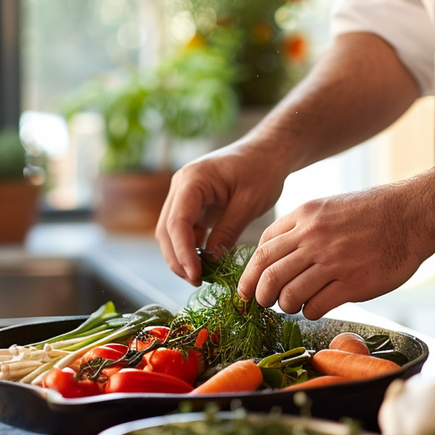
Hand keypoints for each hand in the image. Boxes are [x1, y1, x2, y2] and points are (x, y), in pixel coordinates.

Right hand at [156, 143, 288, 284]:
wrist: (267, 152)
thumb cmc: (262, 170)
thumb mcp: (249, 203)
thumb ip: (228, 232)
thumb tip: (210, 261)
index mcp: (192, 180)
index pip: (177, 222)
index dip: (183, 253)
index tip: (196, 275)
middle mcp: (181, 186)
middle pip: (167, 230)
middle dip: (178, 259)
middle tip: (197, 282)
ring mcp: (183, 195)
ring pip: (171, 233)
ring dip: (182, 256)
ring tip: (201, 277)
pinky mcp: (192, 205)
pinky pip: (184, 231)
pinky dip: (190, 249)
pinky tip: (204, 265)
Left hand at [237, 181, 433, 318]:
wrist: (412, 215)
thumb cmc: (372, 213)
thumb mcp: (328, 207)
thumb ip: (302, 227)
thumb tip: (276, 255)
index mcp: (305, 217)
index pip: (263, 248)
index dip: (250, 273)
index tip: (248, 287)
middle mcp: (313, 238)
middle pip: (269, 273)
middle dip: (259, 294)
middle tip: (262, 303)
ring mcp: (332, 261)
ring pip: (288, 293)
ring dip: (284, 305)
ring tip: (291, 306)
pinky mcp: (352, 283)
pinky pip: (315, 305)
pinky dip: (308, 312)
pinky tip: (314, 308)